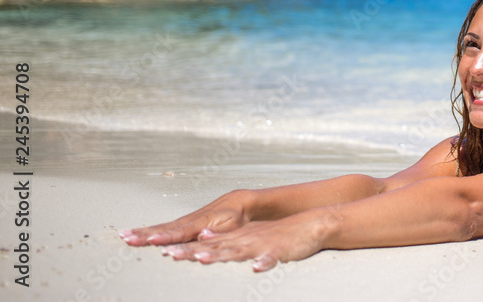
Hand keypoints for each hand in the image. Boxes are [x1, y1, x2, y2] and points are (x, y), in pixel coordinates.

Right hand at [119, 190, 253, 246]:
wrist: (238, 203)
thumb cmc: (235, 217)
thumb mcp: (231, 225)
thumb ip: (217, 231)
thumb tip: (202, 235)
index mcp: (200, 222)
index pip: (180, 231)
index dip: (166, 237)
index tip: (151, 240)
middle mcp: (189, 220)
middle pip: (164, 228)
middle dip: (145, 234)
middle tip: (127, 238)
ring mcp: (184, 220)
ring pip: (160, 227)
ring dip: (142, 232)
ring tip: (124, 235)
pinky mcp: (182, 222)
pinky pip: (163, 227)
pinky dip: (148, 230)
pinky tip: (136, 234)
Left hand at [158, 210, 329, 271]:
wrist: (308, 226)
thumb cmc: (276, 235)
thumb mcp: (248, 236)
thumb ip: (225, 239)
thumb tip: (202, 237)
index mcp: (236, 239)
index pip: (205, 244)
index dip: (184, 248)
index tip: (163, 253)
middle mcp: (244, 240)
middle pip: (214, 247)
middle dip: (192, 252)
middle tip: (169, 256)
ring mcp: (261, 244)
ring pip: (237, 251)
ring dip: (220, 255)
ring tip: (202, 259)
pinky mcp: (279, 250)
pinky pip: (270, 258)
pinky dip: (263, 263)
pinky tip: (257, 268)